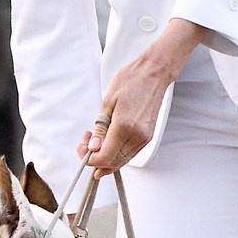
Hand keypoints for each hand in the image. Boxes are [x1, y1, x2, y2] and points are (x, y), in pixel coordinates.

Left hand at [79, 20, 203, 171]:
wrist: (153, 73)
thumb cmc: (132, 81)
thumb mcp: (107, 102)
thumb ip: (100, 129)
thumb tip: (94, 147)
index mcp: (125, 127)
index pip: (105, 157)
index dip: (91, 159)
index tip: (83, 151)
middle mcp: (137, 136)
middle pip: (114, 163)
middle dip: (96, 160)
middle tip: (85, 147)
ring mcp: (145, 138)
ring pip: (122, 160)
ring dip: (106, 156)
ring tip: (96, 140)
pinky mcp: (148, 137)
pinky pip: (130, 153)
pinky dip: (117, 152)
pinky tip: (108, 141)